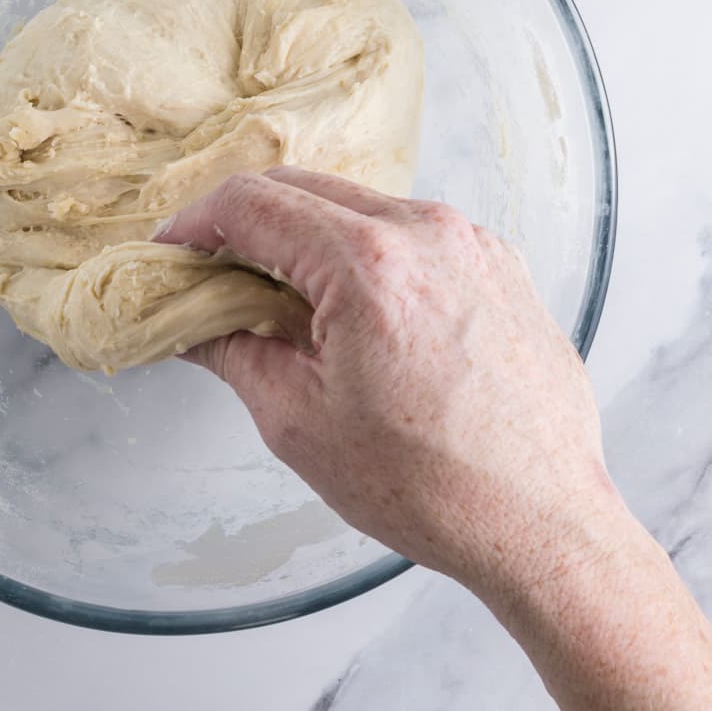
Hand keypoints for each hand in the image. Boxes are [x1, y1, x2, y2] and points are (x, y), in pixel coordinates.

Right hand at [155, 166, 627, 605]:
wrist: (541, 522)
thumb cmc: (431, 486)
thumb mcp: (299, 421)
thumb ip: (234, 351)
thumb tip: (192, 323)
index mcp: (368, 263)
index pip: (252, 204)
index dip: (194, 224)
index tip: (170, 253)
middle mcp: (427, 232)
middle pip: (305, 189)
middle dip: (246, 224)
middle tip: (209, 274)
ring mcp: (473, 244)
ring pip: (362, 208)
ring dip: (309, 238)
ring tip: (281, 303)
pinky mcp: (501, 267)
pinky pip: (415, 236)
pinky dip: (368, 255)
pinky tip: (353, 315)